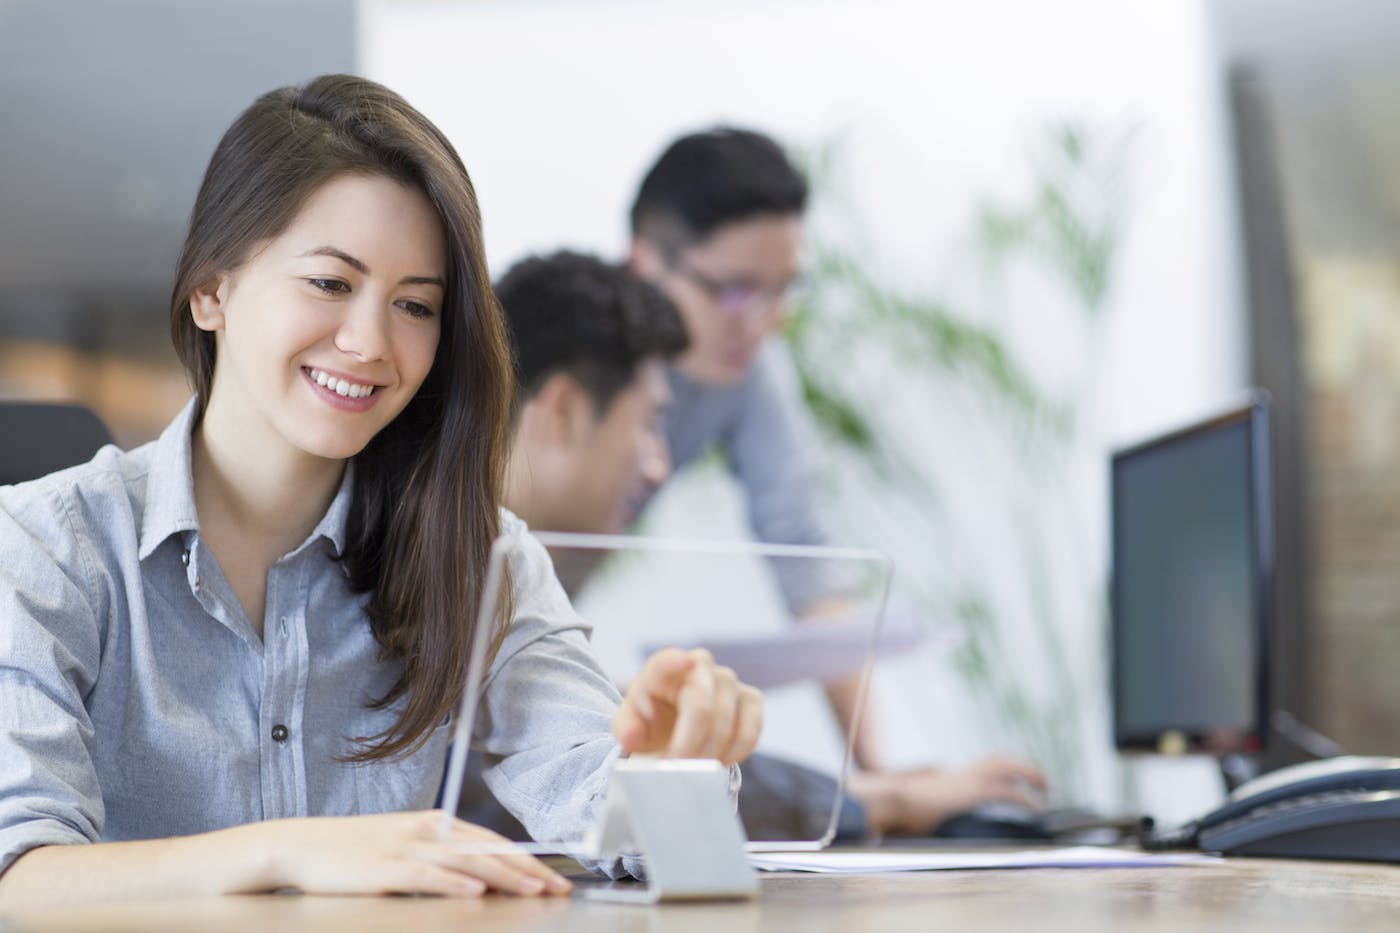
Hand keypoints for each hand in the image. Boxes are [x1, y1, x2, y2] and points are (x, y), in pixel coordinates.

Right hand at [271, 811, 572, 896]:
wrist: (299, 845)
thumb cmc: (352, 851)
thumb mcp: (402, 847)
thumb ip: (438, 858)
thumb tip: (476, 878)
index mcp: (434, 824)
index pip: (491, 842)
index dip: (526, 859)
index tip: (554, 878)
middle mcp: (426, 831)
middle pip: (487, 850)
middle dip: (528, 870)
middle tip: (558, 888)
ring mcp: (405, 847)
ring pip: (465, 861)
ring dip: (503, 877)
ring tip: (532, 890)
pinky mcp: (383, 868)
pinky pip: (425, 876)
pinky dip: (453, 884)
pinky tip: (475, 893)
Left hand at [611, 647, 762, 764]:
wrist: (674, 727)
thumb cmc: (649, 722)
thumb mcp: (629, 726)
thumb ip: (626, 730)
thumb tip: (632, 736)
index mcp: (662, 667)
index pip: (667, 661)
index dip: (677, 661)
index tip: (685, 662)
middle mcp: (699, 665)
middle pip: (701, 706)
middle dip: (689, 745)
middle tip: (677, 769)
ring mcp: (728, 680)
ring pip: (728, 721)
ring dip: (710, 754)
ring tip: (694, 770)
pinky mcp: (750, 698)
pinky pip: (751, 729)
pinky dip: (736, 752)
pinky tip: (719, 762)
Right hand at [847, 756, 1047, 835]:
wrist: (896, 799)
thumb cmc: (903, 804)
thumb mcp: (921, 799)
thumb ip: (932, 793)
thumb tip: (936, 789)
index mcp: (954, 776)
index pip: (987, 765)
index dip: (1007, 770)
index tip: (1018, 780)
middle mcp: (964, 773)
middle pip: (1001, 759)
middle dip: (1024, 768)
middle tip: (1042, 783)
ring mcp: (970, 780)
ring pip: (1008, 766)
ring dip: (1031, 774)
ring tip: (1045, 790)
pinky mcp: (975, 792)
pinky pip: (1010, 792)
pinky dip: (1027, 799)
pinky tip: (1036, 809)